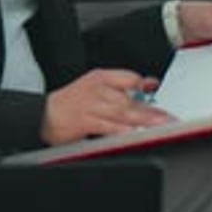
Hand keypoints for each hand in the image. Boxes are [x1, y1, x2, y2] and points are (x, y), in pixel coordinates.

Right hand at [41, 68, 172, 145]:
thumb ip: (122, 84)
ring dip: (142, 121)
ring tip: (159, 126)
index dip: (144, 84)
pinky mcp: (84, 123)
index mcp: (100, 78)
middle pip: (128, 99)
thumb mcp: (94, 85)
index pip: (127, 77)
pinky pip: (106, 127)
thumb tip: (148, 85)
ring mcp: (90, 107)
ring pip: (120, 113)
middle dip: (150, 110)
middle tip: (169, 117)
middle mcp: (97, 90)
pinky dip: (121, 131)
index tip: (159, 89)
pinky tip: (133, 134)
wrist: (43, 114)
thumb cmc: (71, 102)